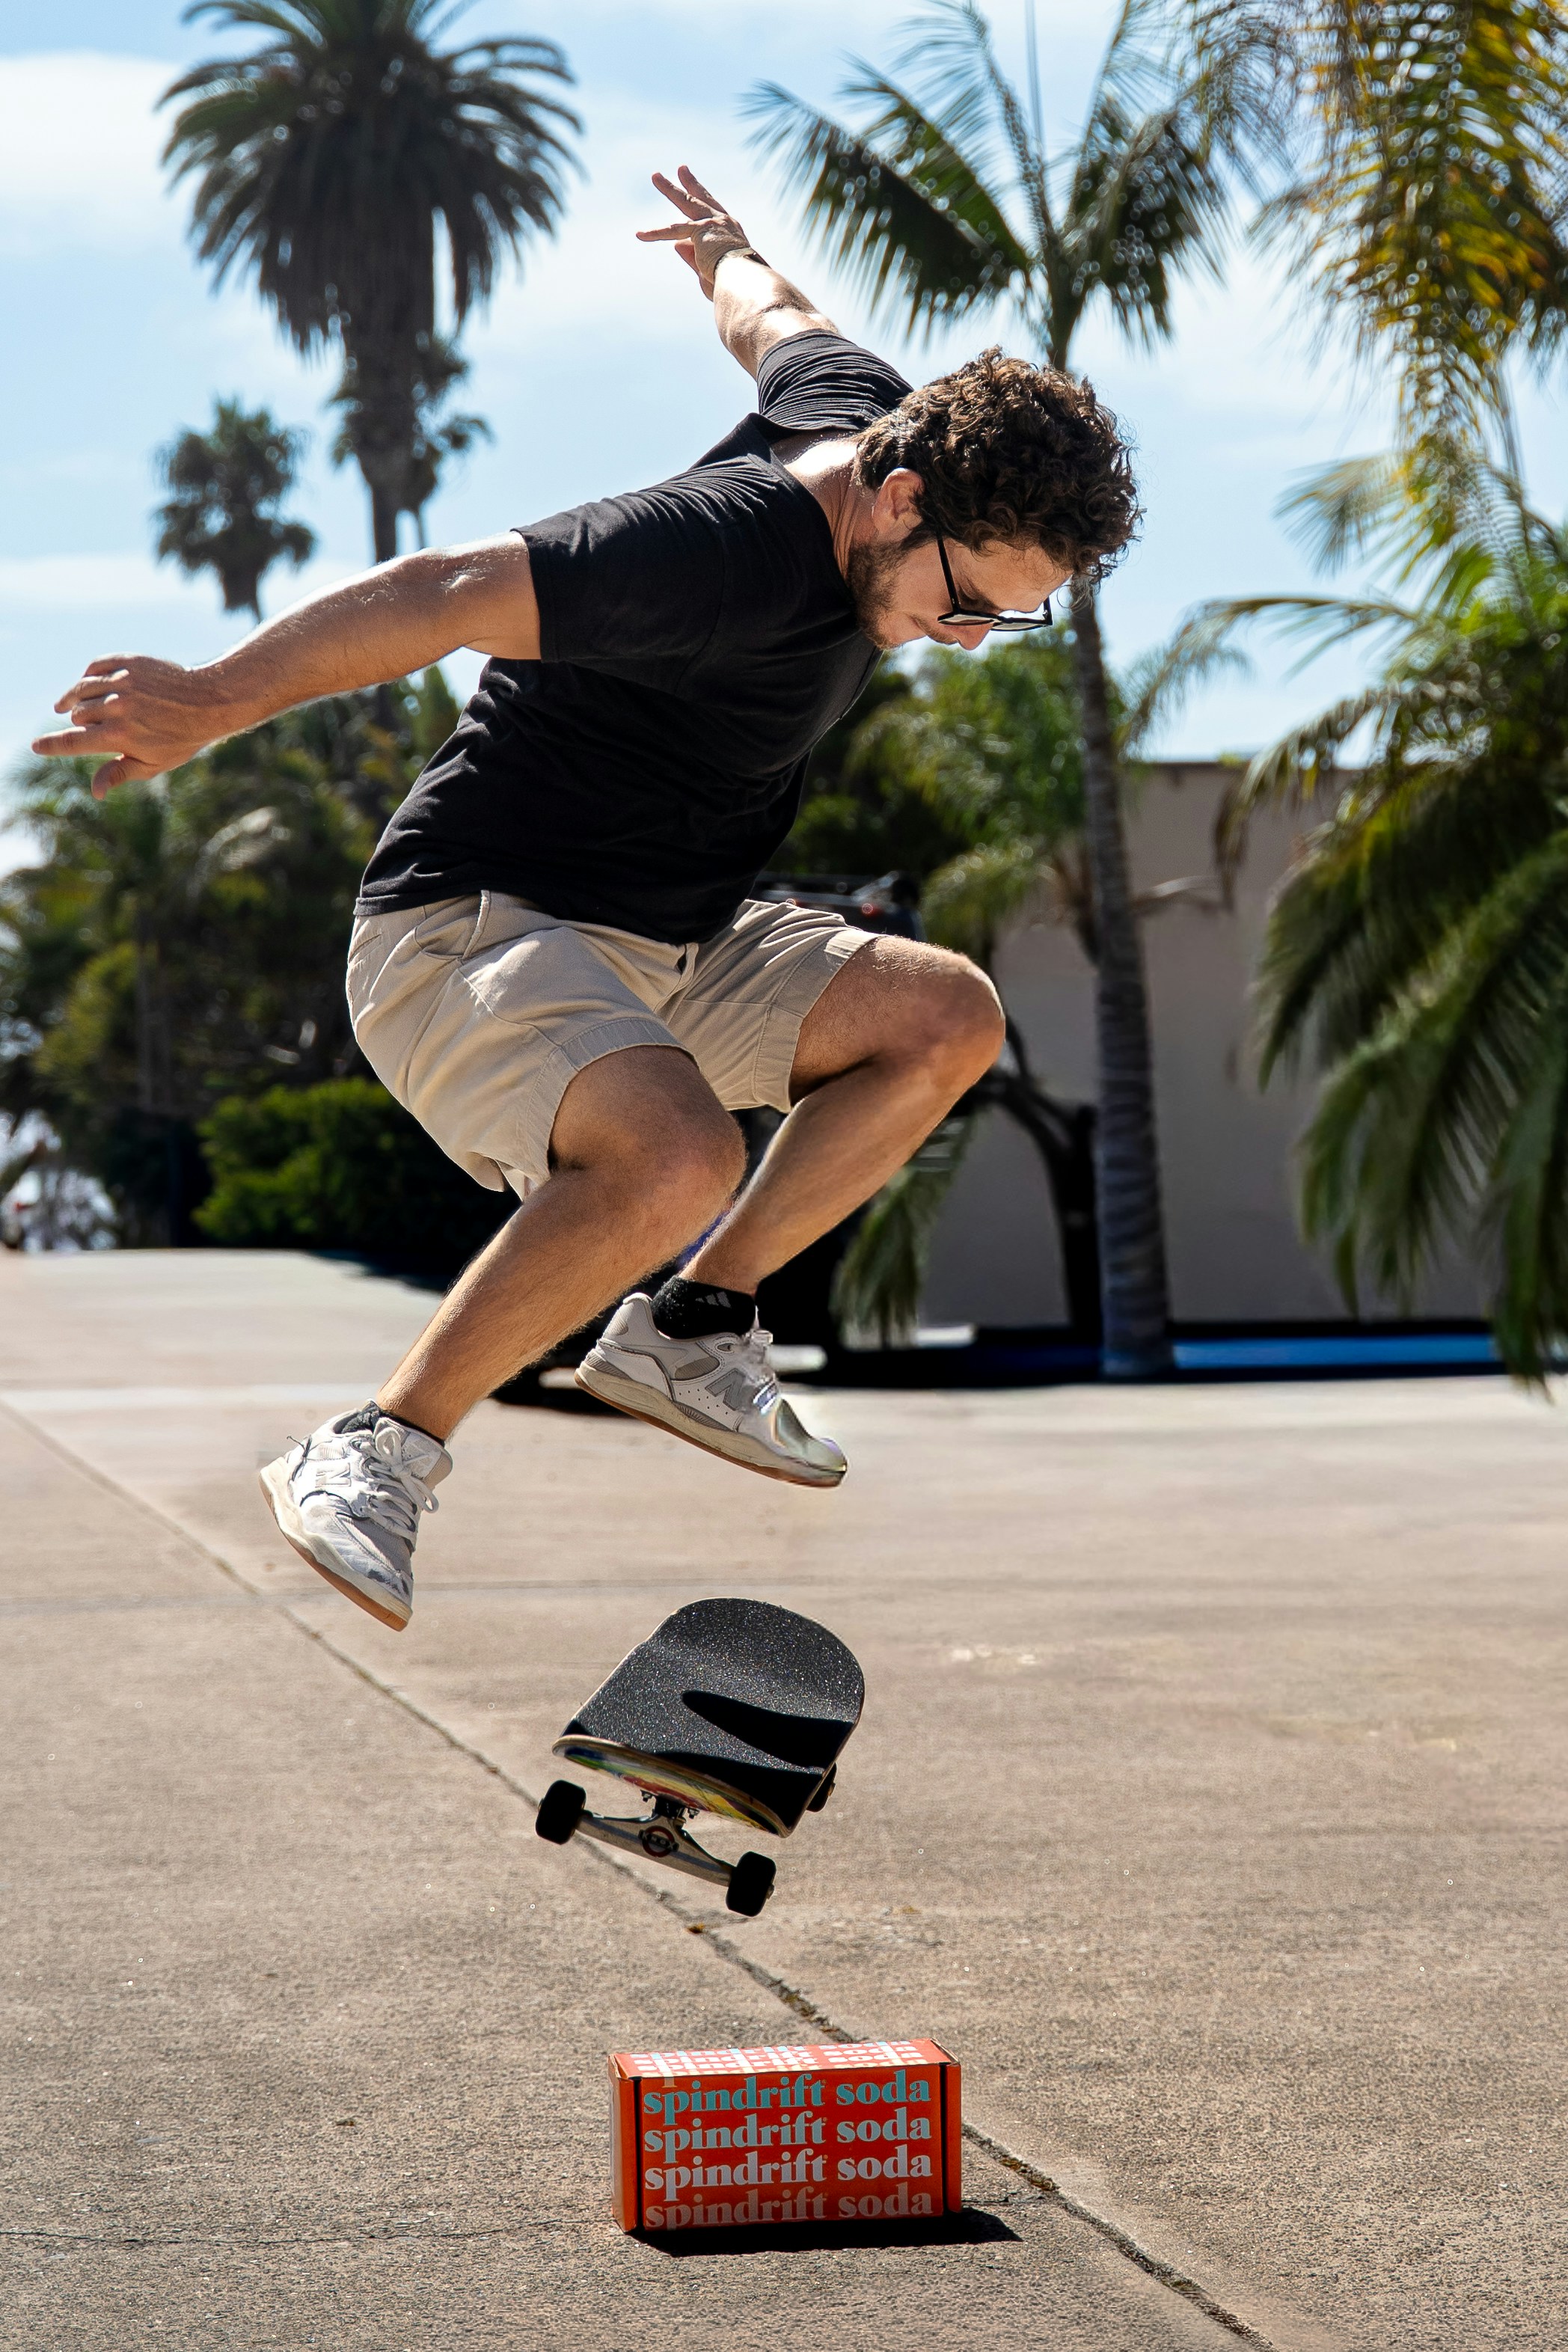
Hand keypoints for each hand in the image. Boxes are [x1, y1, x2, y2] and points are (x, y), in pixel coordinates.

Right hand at [31, 655, 233, 797]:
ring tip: (70, 706)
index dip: (51, 746)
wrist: (208, 701)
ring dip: (76, 700)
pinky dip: (89, 677)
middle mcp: (117, 708)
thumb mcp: (152, 763)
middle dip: (81, 723)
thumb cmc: (181, 738)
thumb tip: (95, 793)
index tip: (36, 746)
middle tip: (92, 728)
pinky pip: (94, 668)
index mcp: (119, 736)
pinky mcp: (128, 663)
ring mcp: (122, 682)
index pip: (73, 742)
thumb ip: (119, 774)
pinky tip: (89, 685)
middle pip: (78, 716)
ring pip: (81, 690)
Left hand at [636, 165, 754, 298]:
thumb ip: (692, 257)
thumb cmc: (731, 284)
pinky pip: (673, 231)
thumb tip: (675, 244)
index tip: (698, 192)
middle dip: (690, 184)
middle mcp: (724, 223)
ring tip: (656, 176)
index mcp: (731, 233)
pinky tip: (640, 234)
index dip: (705, 202)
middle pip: (702, 200)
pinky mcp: (700, 230)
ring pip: (686, 204)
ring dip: (670, 189)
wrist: (742, 282)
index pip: (715, 213)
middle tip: (681, 169)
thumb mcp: (708, 270)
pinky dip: (656, 234)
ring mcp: (712, 223)